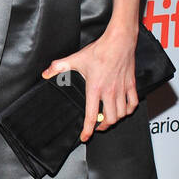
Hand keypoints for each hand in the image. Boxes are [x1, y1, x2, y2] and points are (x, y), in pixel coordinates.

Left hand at [41, 27, 137, 142]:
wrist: (119, 41)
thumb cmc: (100, 50)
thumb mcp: (76, 59)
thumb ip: (59, 66)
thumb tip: (46, 73)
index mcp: (95, 88)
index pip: (91, 116)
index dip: (88, 130)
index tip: (85, 136)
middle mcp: (109, 92)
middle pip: (110, 119)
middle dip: (102, 126)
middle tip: (97, 125)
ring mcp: (122, 90)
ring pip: (121, 114)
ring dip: (115, 119)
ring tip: (108, 118)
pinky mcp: (131, 85)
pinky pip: (133, 104)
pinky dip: (128, 110)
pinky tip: (123, 109)